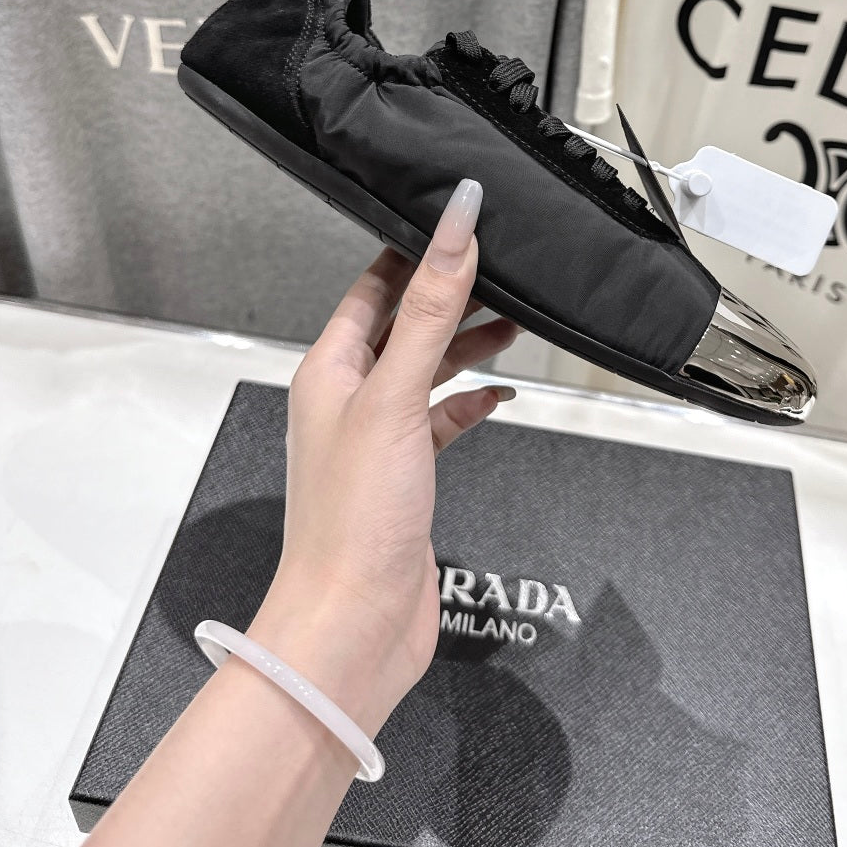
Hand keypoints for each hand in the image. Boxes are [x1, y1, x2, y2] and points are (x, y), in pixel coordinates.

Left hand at [247, 179, 517, 740]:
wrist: (354, 624)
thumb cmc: (354, 518)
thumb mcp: (396, 396)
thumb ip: (432, 309)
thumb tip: (456, 225)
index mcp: (329, 370)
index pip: (373, 289)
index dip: (415, 252)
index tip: (460, 222)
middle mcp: (348, 399)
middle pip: (405, 327)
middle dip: (452, 297)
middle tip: (504, 267)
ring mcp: (378, 439)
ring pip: (428, 372)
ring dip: (468, 347)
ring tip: (517, 322)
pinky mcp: (407, 477)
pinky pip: (442, 422)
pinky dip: (472, 404)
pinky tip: (500, 396)